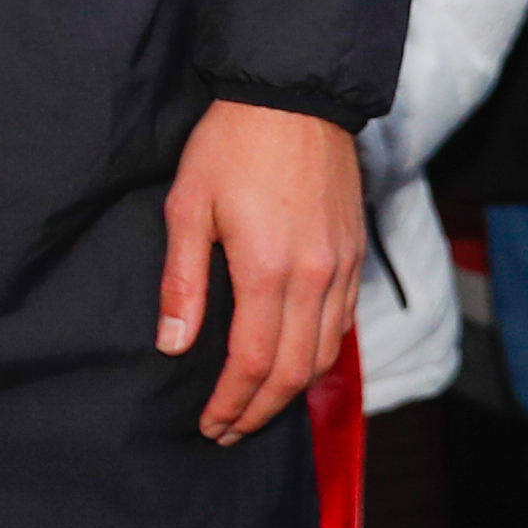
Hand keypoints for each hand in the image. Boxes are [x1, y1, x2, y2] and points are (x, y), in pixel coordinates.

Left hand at [161, 100, 363, 443]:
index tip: (210, 425)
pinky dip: (318, 356)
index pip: (251, 363)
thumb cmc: (231, 144)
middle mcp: (313, 278)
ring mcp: (340, 268)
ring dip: (290, 391)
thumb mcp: (188, 205)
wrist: (294, 96)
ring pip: (324, 354)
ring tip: (256, 407)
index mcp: (267, 271)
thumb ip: (182, 280)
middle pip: (292, 372)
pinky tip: (292, 362)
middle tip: (229, 431)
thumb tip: (174, 344)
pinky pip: (342, 323)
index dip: (230, 403)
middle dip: (259, 411)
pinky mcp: (353, 254)